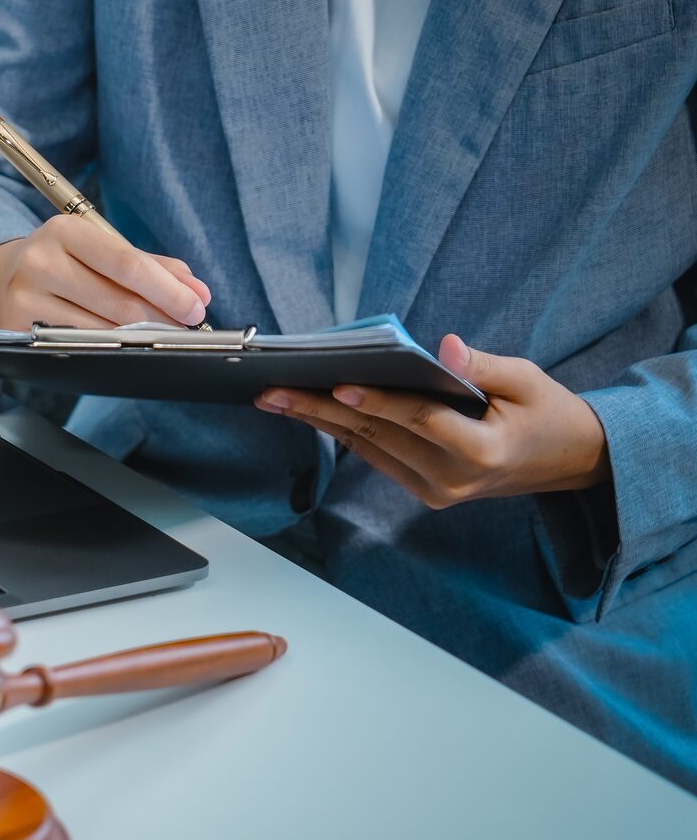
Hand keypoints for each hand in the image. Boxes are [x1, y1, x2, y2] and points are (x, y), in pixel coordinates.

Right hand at [0, 214, 211, 329]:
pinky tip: (123, 345)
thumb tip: (198, 292)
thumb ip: (151, 266)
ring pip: (101, 329)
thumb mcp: (99, 250)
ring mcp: (26, 298)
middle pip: (118, 300)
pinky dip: (109, 348)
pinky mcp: (18, 329)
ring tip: (159, 335)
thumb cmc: (59, 263)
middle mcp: (41, 261)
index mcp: (65, 232)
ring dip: (139, 336)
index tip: (197, 307)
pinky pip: (78, 345)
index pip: (127, 263)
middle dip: (162, 317)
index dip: (168, 289)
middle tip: (186, 326)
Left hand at [256, 335, 611, 507]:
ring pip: (368, 449)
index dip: (377, 401)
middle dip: (320, 410)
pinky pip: (377, 457)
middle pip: (378, 436)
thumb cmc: (548, 412)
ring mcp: (437, 490)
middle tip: (271, 390)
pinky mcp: (426, 492)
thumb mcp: (529, 380)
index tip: (337, 385)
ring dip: (318, 422)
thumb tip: (445, 347)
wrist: (568, 461)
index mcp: (482, 450)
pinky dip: (342, 432)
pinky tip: (307, 411)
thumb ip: (484, 366)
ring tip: (273, 398)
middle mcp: (453, 477)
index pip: (419, 420)